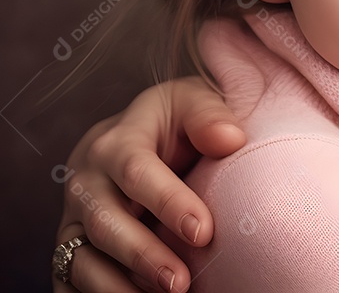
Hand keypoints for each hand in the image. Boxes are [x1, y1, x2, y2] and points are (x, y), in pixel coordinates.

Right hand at [53, 77, 244, 291]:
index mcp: (116, 142)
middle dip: (142, 255)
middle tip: (180, 283)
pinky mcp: (69, 249)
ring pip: (81, 258)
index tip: (204, 232)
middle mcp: (86, 183)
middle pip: (104, 222)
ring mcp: (73, 219)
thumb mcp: (192, 103)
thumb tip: (231, 139)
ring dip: (117, 286)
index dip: (168, 203)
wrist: (137, 138)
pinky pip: (69, 281)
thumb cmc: (174, 124)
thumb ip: (209, 116)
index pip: (136, 172)